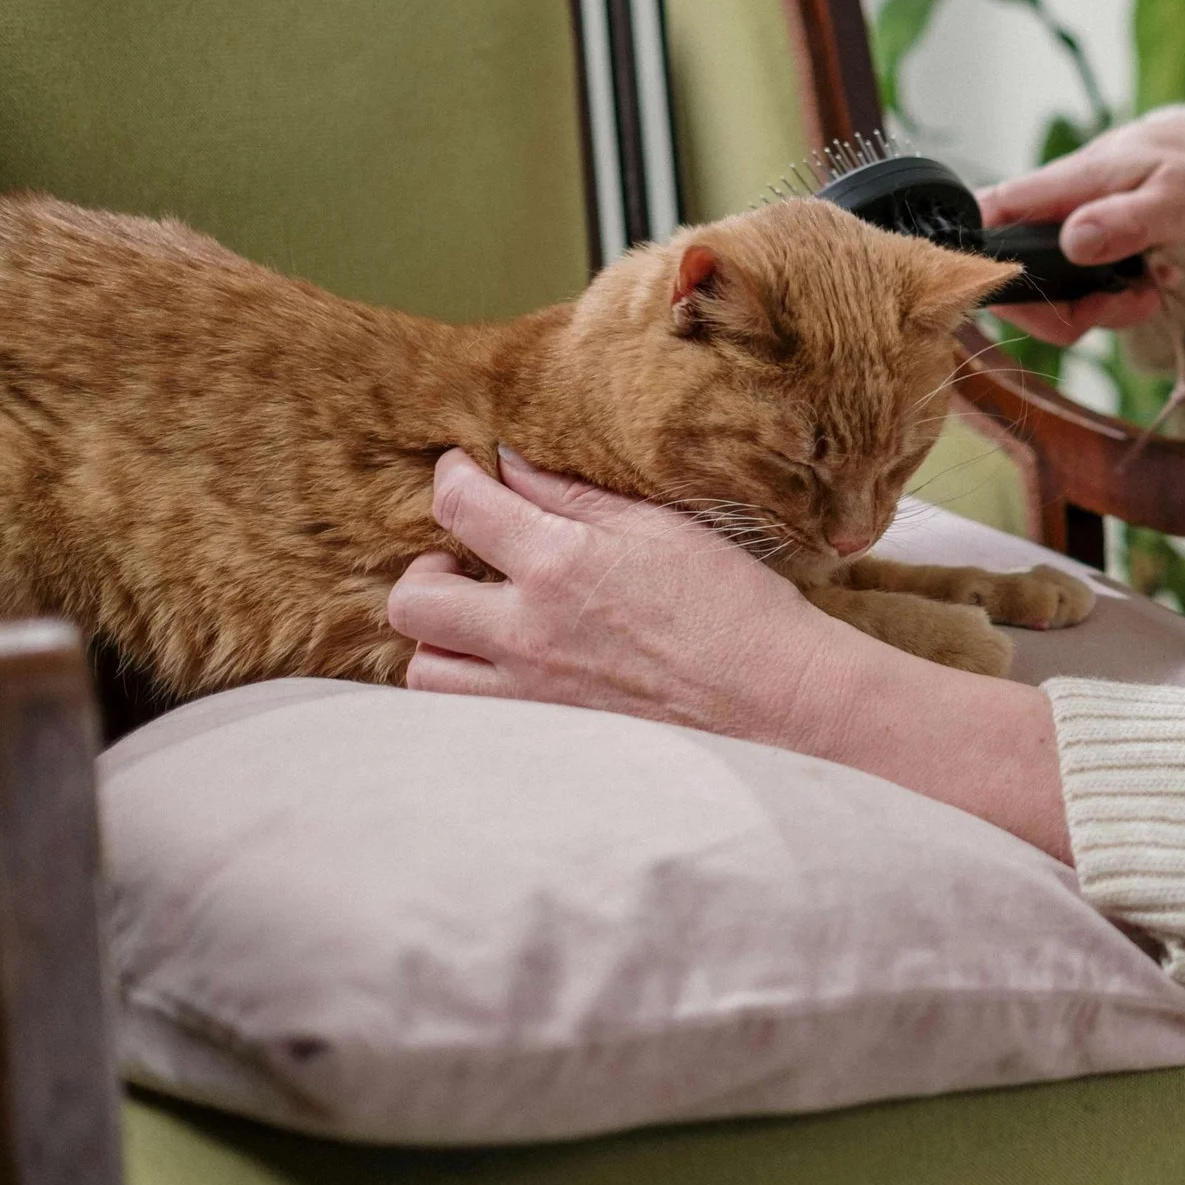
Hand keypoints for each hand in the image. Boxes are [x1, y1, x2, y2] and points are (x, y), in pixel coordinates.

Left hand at [387, 447, 858, 748]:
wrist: (770, 688)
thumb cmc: (728, 599)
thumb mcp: (655, 525)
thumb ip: (571, 495)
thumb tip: (510, 463)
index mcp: (558, 564)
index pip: (459, 506)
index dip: (452, 476)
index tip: (467, 470)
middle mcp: (529, 630)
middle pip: (414, 597)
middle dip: (426, 564)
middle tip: (468, 554)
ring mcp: (532, 686)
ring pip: (425, 665)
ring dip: (438, 630)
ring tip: (481, 610)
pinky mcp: (548, 721)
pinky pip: (465, 705)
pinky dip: (466, 675)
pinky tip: (506, 653)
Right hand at [975, 107, 1184, 343]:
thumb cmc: (1182, 165)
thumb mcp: (1171, 193)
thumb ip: (1125, 218)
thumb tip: (1075, 242)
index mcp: (1051, 191)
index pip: (983, 223)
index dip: (978, 265)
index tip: (1032, 295)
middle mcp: (1044, 220)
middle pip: (1011, 288)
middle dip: (1065, 315)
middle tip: (1118, 300)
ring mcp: (1060, 246)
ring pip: (1051, 306)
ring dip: (1104, 313)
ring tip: (1149, 289)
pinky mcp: (1081, 264)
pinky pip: (1083, 304)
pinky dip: (1119, 306)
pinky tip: (1152, 282)